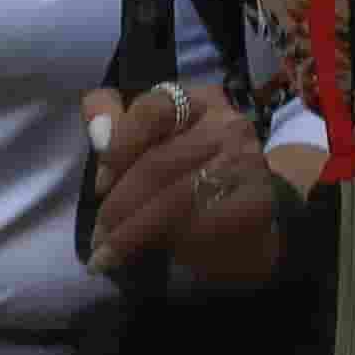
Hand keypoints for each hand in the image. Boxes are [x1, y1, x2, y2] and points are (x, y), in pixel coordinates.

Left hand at [85, 83, 288, 293]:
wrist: (250, 210)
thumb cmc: (189, 170)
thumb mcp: (154, 139)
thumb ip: (118, 125)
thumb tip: (97, 130)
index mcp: (197, 100)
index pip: (152, 108)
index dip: (118, 145)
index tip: (99, 183)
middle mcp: (227, 125)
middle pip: (159, 162)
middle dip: (120, 203)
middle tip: (98, 233)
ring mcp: (247, 163)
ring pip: (177, 197)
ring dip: (135, 230)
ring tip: (108, 252)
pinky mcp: (257, 202)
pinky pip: (202, 225)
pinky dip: (168, 242)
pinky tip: (147, 254)